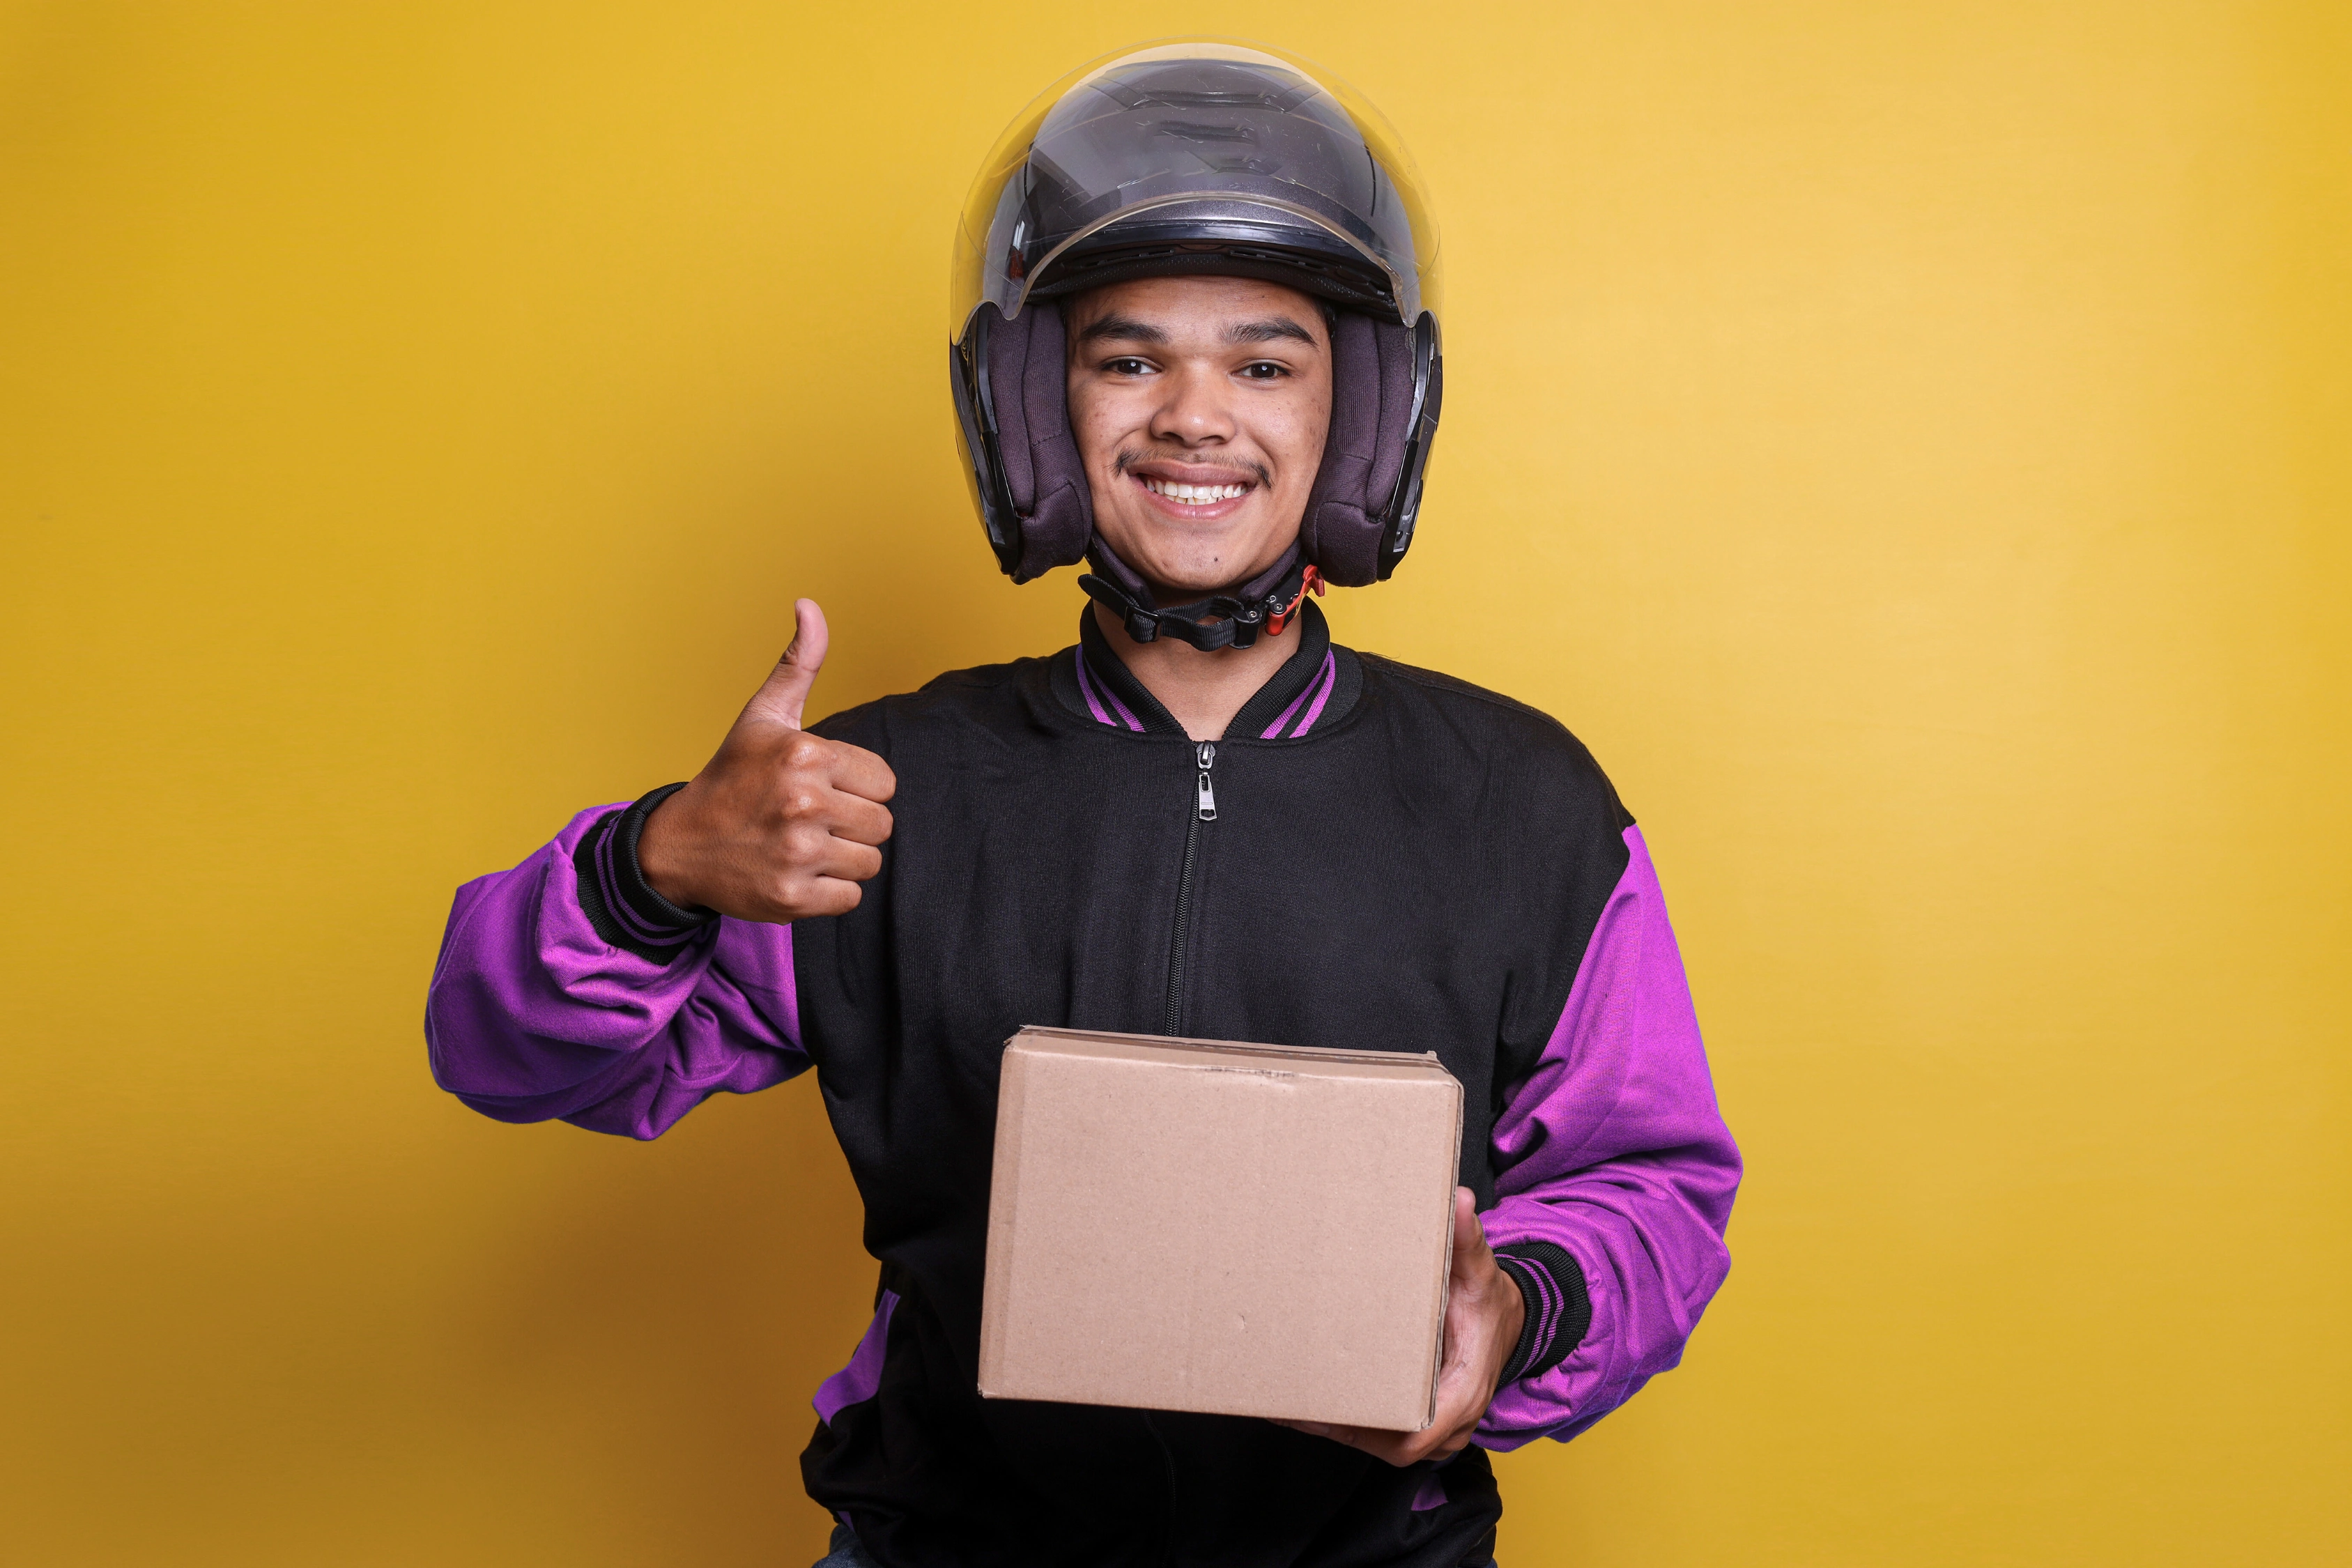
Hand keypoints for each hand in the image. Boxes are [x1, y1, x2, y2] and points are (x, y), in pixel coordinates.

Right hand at [636, 598, 896, 922]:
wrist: (678, 844)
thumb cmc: (731, 776)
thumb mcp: (763, 716)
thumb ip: (798, 664)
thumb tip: (809, 605)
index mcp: (805, 754)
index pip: (884, 781)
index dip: (857, 786)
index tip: (820, 787)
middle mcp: (802, 801)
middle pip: (882, 824)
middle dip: (852, 823)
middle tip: (808, 819)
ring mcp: (797, 852)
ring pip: (869, 862)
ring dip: (842, 859)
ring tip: (800, 845)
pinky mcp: (792, 898)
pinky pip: (850, 898)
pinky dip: (828, 892)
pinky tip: (794, 873)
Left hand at [1277, 1189, 1524, 1465]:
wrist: (1505, 1322)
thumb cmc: (1489, 1302)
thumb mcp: (1481, 1271)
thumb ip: (1468, 1240)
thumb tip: (1461, 1202)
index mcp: (1464, 1391)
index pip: (1420, 1434)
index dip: (1372, 1430)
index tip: (1328, 1416)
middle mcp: (1448, 1420)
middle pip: (1388, 1441)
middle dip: (1338, 1425)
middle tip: (1289, 1399)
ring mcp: (1433, 1426)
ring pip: (1379, 1438)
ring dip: (1333, 1424)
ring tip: (1284, 1400)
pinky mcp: (1417, 1417)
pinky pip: (1379, 1428)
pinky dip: (1343, 1417)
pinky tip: (1304, 1400)